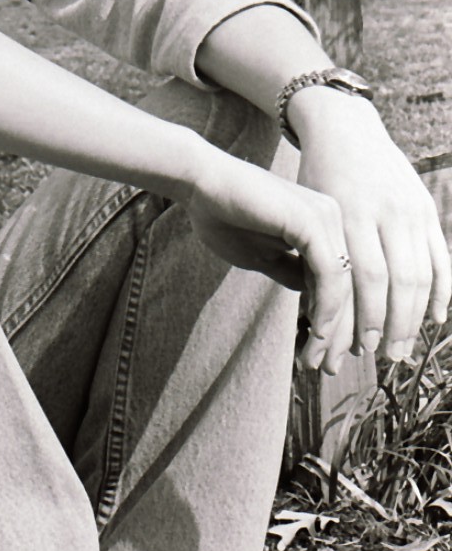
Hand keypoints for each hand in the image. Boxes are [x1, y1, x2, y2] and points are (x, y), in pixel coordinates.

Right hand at [182, 147, 358, 372]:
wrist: (199, 183)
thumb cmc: (224, 215)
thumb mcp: (264, 256)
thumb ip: (293, 274)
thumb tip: (318, 308)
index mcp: (326, 222)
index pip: (344, 280)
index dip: (338, 322)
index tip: (326, 355)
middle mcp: (335, 216)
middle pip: (352, 285)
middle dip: (341, 332)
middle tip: (326, 367)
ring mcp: (328, 216)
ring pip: (346, 284)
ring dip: (334, 327)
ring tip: (315, 358)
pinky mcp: (313, 221)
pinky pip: (331, 275)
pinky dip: (327, 308)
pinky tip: (317, 333)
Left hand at [289, 89, 450, 370]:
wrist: (344, 129)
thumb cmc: (316, 178)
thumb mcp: (310, 211)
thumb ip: (318, 256)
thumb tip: (319, 318)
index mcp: (349, 212)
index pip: (363, 277)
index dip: (363, 316)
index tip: (356, 348)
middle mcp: (385, 211)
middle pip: (396, 281)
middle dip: (391, 325)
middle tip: (385, 358)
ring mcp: (411, 209)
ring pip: (421, 274)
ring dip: (415, 318)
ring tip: (404, 347)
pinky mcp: (427, 209)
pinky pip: (441, 257)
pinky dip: (442, 291)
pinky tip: (435, 318)